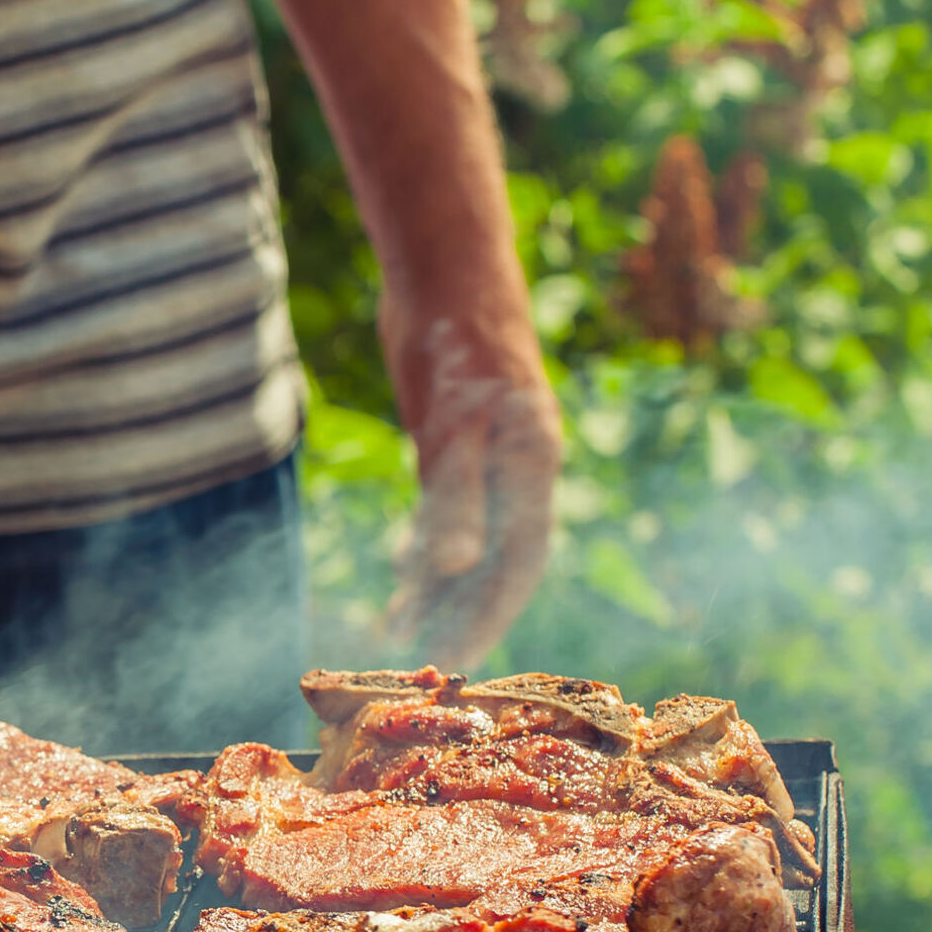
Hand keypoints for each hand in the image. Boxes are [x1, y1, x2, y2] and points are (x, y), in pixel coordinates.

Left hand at [379, 313, 562, 668]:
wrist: (446, 267)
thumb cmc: (456, 340)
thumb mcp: (451, 423)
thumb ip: (454, 498)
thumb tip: (450, 571)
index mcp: (532, 467)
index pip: (518, 563)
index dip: (489, 615)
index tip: (458, 660)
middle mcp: (518, 468)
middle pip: (495, 560)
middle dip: (462, 614)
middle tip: (425, 665)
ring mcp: (489, 454)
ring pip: (468, 536)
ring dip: (436, 586)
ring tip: (399, 630)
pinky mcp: (457, 438)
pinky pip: (446, 508)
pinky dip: (425, 543)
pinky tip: (401, 571)